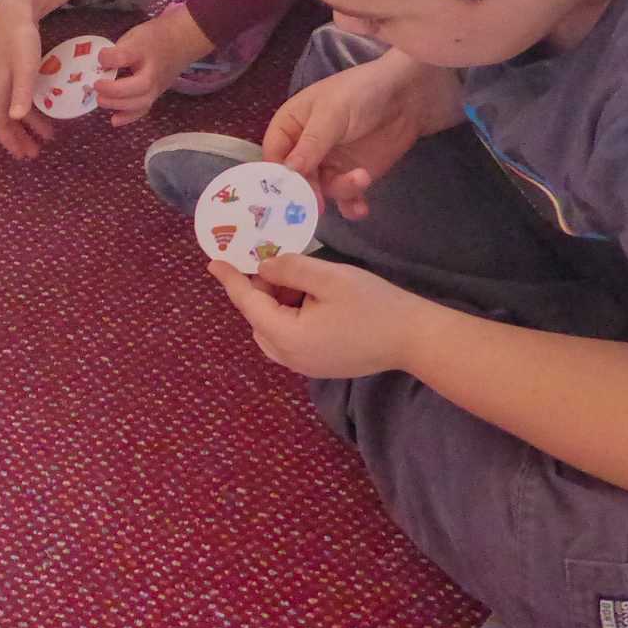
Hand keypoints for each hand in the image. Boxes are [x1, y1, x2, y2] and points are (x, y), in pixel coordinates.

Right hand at [0, 0, 52, 158]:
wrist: (13, 13)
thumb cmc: (20, 40)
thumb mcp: (25, 66)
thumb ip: (21, 92)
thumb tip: (14, 118)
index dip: (11, 141)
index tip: (23, 155)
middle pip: (3, 121)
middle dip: (18, 138)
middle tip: (34, 153)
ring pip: (10, 110)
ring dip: (26, 125)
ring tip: (44, 136)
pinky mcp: (5, 73)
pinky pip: (14, 99)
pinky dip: (26, 109)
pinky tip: (40, 110)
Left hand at [93, 8, 210, 126]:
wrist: (182, 42)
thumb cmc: (153, 37)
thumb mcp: (133, 35)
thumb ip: (117, 51)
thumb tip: (99, 69)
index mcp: (144, 49)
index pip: (126, 55)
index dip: (110, 57)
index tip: (101, 57)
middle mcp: (153, 70)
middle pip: (140, 85)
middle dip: (115, 90)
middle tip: (97, 86)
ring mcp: (157, 85)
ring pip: (142, 101)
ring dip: (119, 105)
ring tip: (100, 100)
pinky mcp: (156, 95)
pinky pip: (144, 109)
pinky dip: (129, 117)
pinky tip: (114, 120)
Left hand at [208, 255, 430, 379]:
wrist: (415, 338)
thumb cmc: (373, 305)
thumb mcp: (328, 277)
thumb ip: (290, 269)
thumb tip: (265, 267)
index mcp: (286, 337)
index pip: (248, 303)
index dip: (230, 279)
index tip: (213, 261)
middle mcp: (289, 357)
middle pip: (258, 319)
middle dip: (261, 291)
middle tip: (276, 263)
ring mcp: (305, 365)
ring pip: (274, 329)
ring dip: (278, 303)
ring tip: (299, 278)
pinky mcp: (320, 364)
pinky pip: (291, 338)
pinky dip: (291, 316)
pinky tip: (312, 297)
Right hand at [263, 51, 461, 218]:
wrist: (409, 96)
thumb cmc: (362, 93)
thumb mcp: (332, 113)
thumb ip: (311, 143)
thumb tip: (288, 171)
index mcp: (291, 125)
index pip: (274, 154)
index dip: (277, 173)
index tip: (285, 191)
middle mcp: (305, 148)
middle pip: (295, 179)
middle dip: (307, 191)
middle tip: (319, 204)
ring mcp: (329, 164)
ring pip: (321, 190)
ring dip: (340, 190)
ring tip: (361, 178)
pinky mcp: (352, 175)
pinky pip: (345, 199)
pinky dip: (351, 207)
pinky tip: (361, 209)